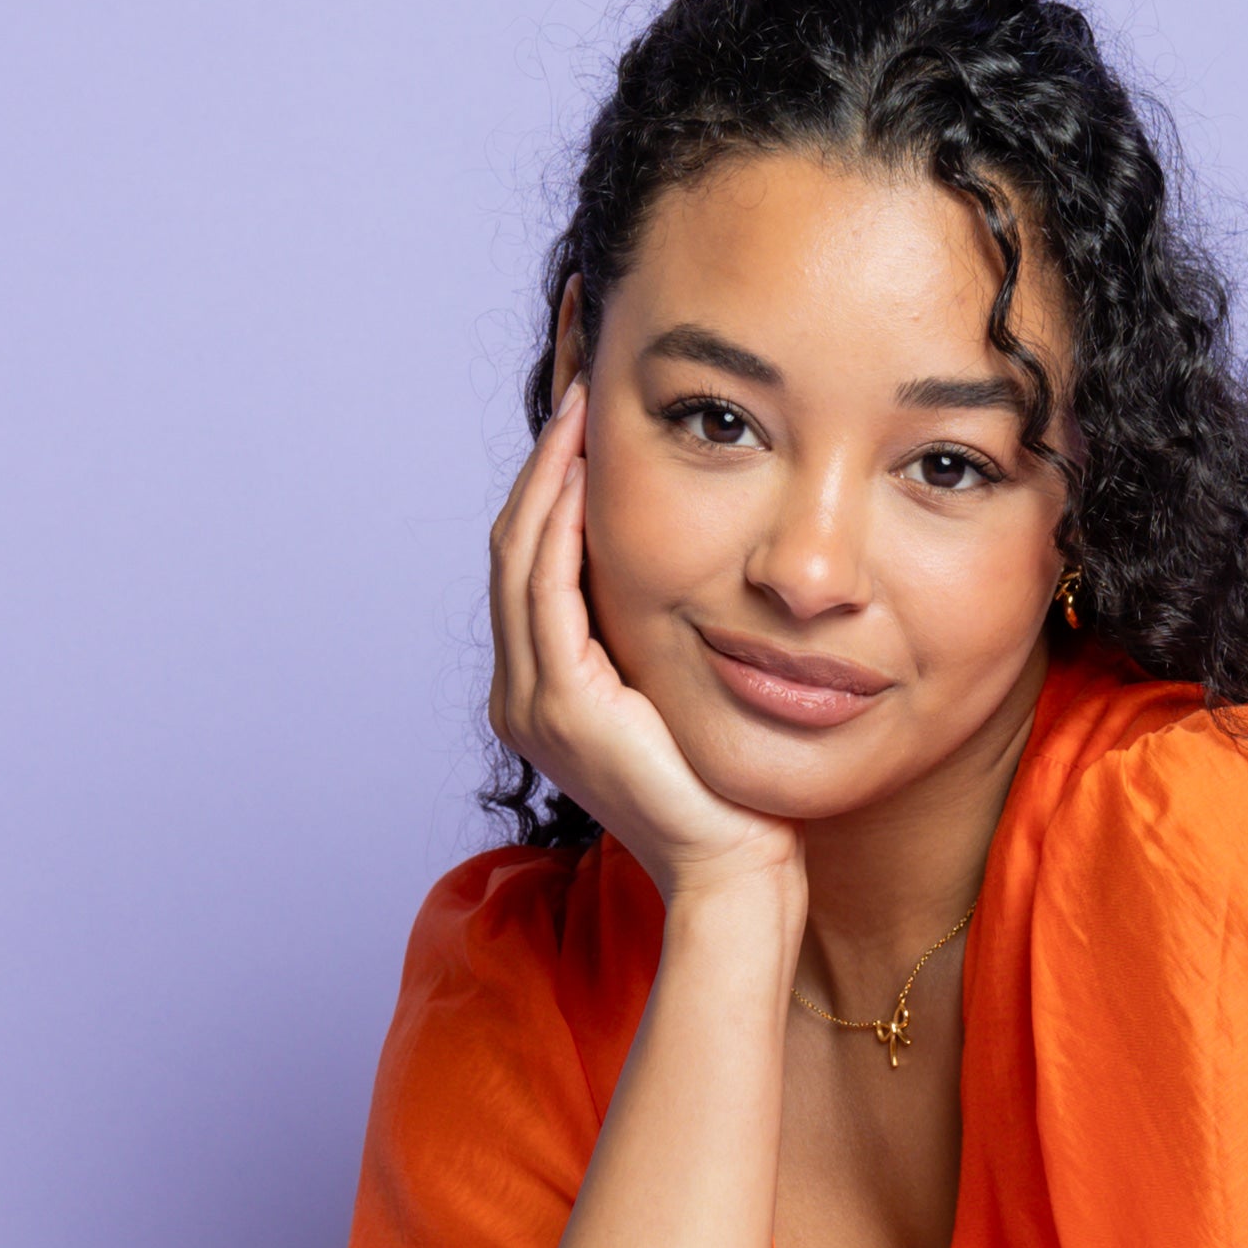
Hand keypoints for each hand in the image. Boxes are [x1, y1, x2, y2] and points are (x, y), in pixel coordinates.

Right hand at [489, 383, 801, 912]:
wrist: (734, 875)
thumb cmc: (729, 795)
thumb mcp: (686, 693)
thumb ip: (663, 636)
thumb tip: (693, 562)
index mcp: (543, 691)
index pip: (534, 560)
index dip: (552, 477)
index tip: (585, 401)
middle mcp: (521, 694)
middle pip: (513, 541)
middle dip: (544, 453)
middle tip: (575, 372)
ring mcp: (532, 702)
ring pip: (519, 553)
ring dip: (549, 469)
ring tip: (579, 394)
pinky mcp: (561, 706)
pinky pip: (547, 588)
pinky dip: (561, 517)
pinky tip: (586, 462)